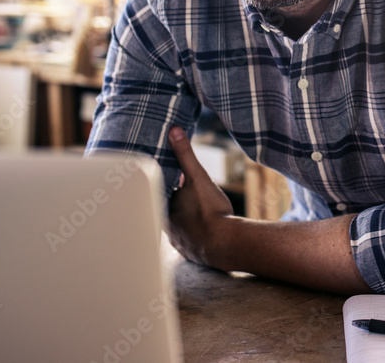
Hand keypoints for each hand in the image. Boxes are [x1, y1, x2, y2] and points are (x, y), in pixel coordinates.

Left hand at [166, 126, 234, 266]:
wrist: (226, 243)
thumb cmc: (210, 210)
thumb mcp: (199, 177)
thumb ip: (186, 154)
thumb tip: (174, 131)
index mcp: (163, 207)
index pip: (158, 192)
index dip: (165, 184)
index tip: (171, 178)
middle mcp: (166, 227)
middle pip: (166, 209)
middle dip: (175, 201)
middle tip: (185, 192)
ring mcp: (178, 242)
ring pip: (176, 226)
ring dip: (184, 219)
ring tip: (194, 211)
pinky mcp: (191, 252)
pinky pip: (188, 240)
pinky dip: (193, 234)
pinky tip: (202, 230)